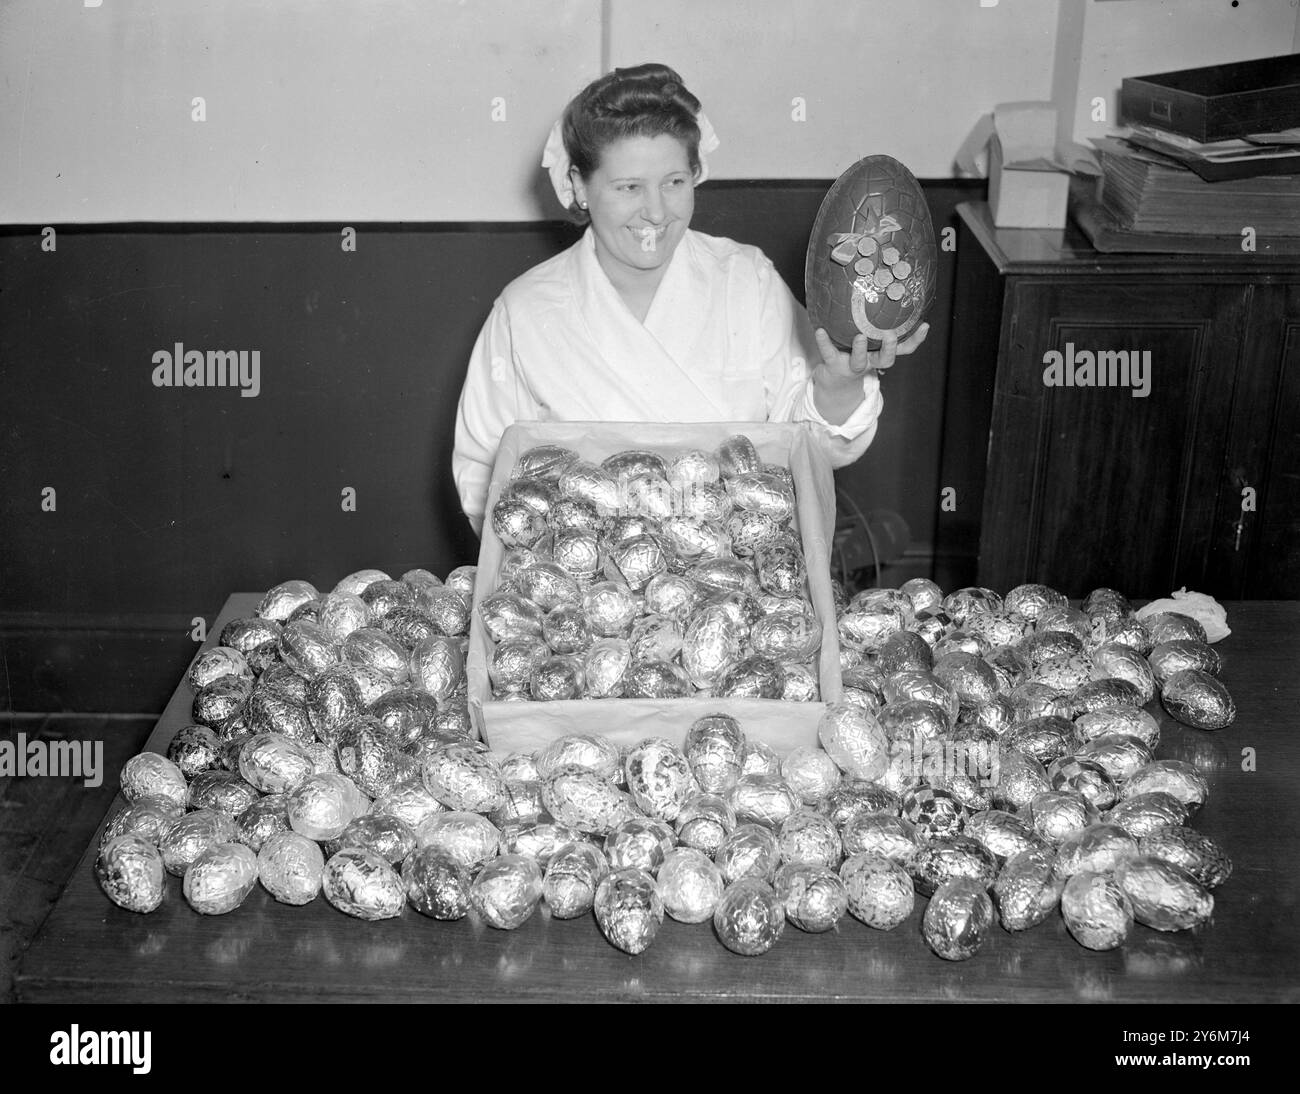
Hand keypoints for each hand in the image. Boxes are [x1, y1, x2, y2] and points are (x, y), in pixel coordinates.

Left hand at [813, 322, 929, 380]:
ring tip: (860, 336)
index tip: (925, 325)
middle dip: (890, 348)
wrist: (834, 377)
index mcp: (881, 352)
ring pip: (859, 361)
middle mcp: (870, 360)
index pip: (904, 348)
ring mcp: (852, 365)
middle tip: (891, 335)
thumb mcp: (869, 337)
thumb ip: (877, 319)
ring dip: (860, 349)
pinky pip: (829, 353)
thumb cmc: (855, 349)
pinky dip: (824, 342)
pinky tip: (819, 330)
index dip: (916, 339)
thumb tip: (883, 283)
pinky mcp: (834, 364)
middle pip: (885, 359)